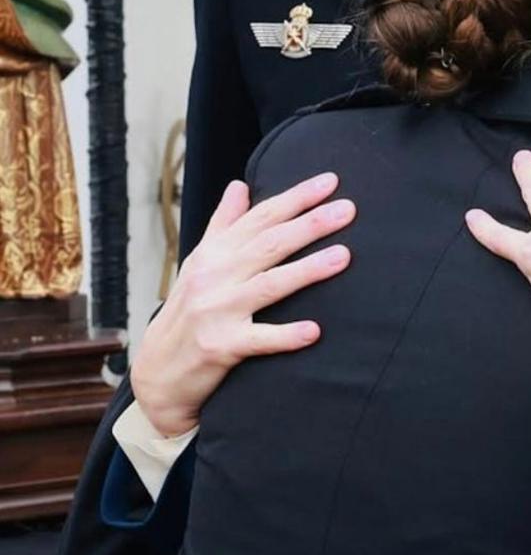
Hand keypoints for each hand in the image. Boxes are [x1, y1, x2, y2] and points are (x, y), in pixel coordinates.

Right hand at [130, 175, 354, 436]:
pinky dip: (285, 336)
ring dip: (307, 270)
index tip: (331, 181)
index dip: (296, 197)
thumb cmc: (187, 311)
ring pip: (268, 285)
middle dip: (310, 224)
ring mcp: (216, 311)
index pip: (261, 217)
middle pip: (269, 244)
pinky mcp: (220, 347)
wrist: (157, 373)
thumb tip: (239, 184)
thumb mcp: (200, 263)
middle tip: (348, 209)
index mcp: (214, 253)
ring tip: (344, 256)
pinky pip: (258, 340)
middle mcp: (214, 276)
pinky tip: (315, 331)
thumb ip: (223, 224)